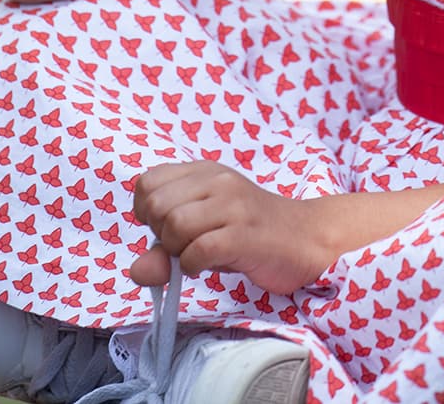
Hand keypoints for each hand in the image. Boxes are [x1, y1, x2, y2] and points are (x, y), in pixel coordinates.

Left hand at [130, 161, 333, 296]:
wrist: (307, 239)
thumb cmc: (250, 235)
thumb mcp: (203, 234)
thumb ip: (165, 249)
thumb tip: (136, 271)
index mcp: (205, 171)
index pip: (147, 183)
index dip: (147, 212)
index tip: (168, 227)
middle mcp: (218, 180)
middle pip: (157, 205)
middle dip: (161, 235)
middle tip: (186, 244)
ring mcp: (234, 204)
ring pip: (175, 225)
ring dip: (178, 252)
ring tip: (199, 254)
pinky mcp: (246, 233)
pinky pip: (199, 250)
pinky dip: (194, 265)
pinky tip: (208, 264)